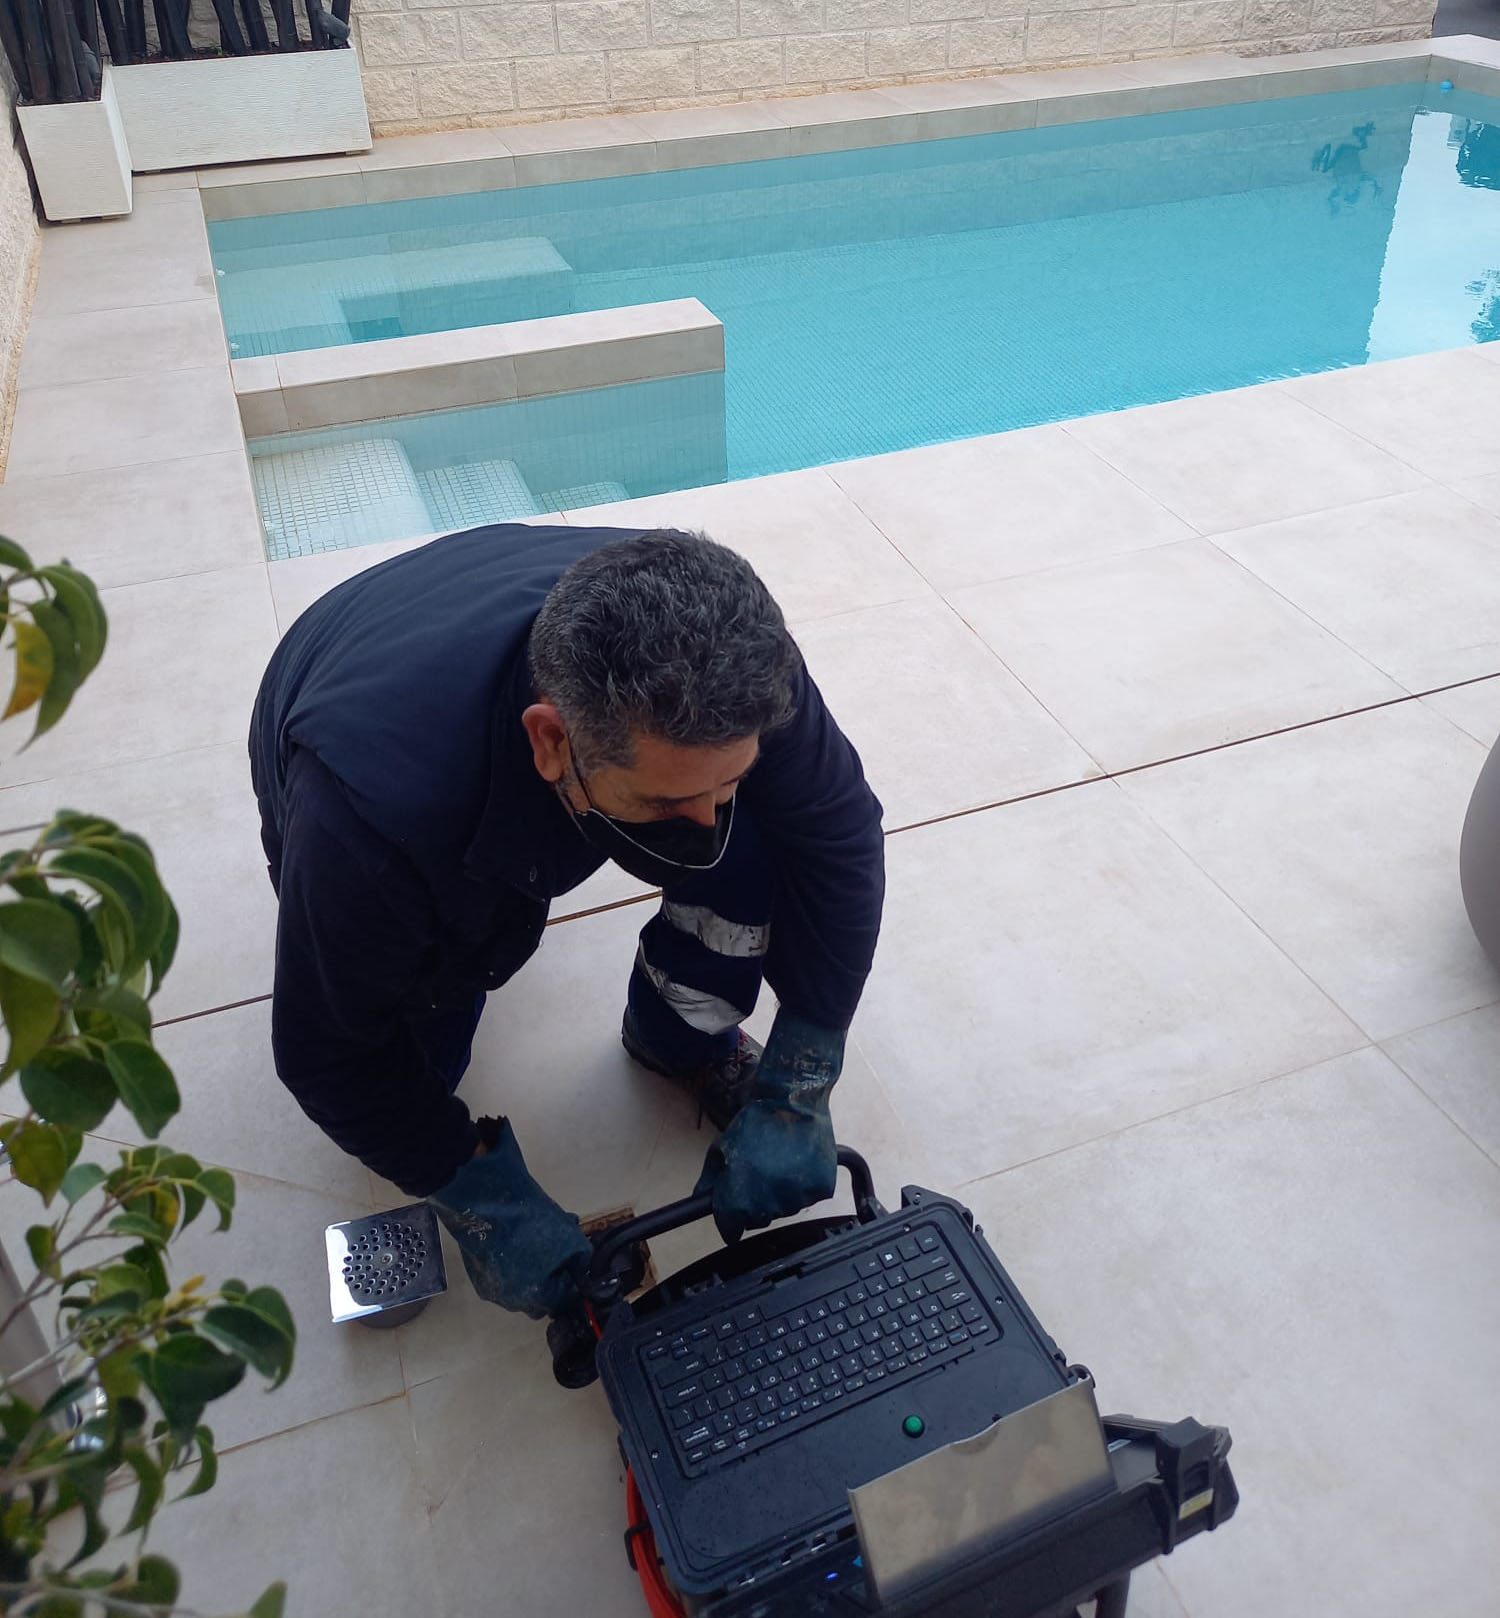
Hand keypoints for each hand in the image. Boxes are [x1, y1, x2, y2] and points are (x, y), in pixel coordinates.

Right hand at [429, 1117, 590, 1317]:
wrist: (487, 1202)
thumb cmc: (532, 1223)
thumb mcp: (571, 1238)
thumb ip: (581, 1260)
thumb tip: (580, 1271)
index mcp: (537, 1298)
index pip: (564, 1301)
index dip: (572, 1281)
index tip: (573, 1263)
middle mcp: (513, 1302)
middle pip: (542, 1297)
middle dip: (552, 1277)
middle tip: (556, 1251)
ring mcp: (492, 1290)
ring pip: (521, 1287)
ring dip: (531, 1271)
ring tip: (534, 1240)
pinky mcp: (478, 1275)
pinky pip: (503, 1276)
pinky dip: (511, 1265)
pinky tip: (513, 1241)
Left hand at [695, 1011, 843, 1241]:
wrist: (792, 1101)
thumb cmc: (755, 1122)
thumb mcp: (722, 1147)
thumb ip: (710, 1178)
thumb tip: (702, 1199)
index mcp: (740, 1197)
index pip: (731, 1229)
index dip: (730, 1222)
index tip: (732, 1217)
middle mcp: (769, 1204)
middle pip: (759, 1221)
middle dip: (755, 1206)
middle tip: (760, 1178)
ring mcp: (797, 1198)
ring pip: (785, 1210)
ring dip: (781, 1195)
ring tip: (781, 1165)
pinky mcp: (821, 1189)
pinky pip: (809, 1198)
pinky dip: (804, 1187)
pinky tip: (799, 1163)